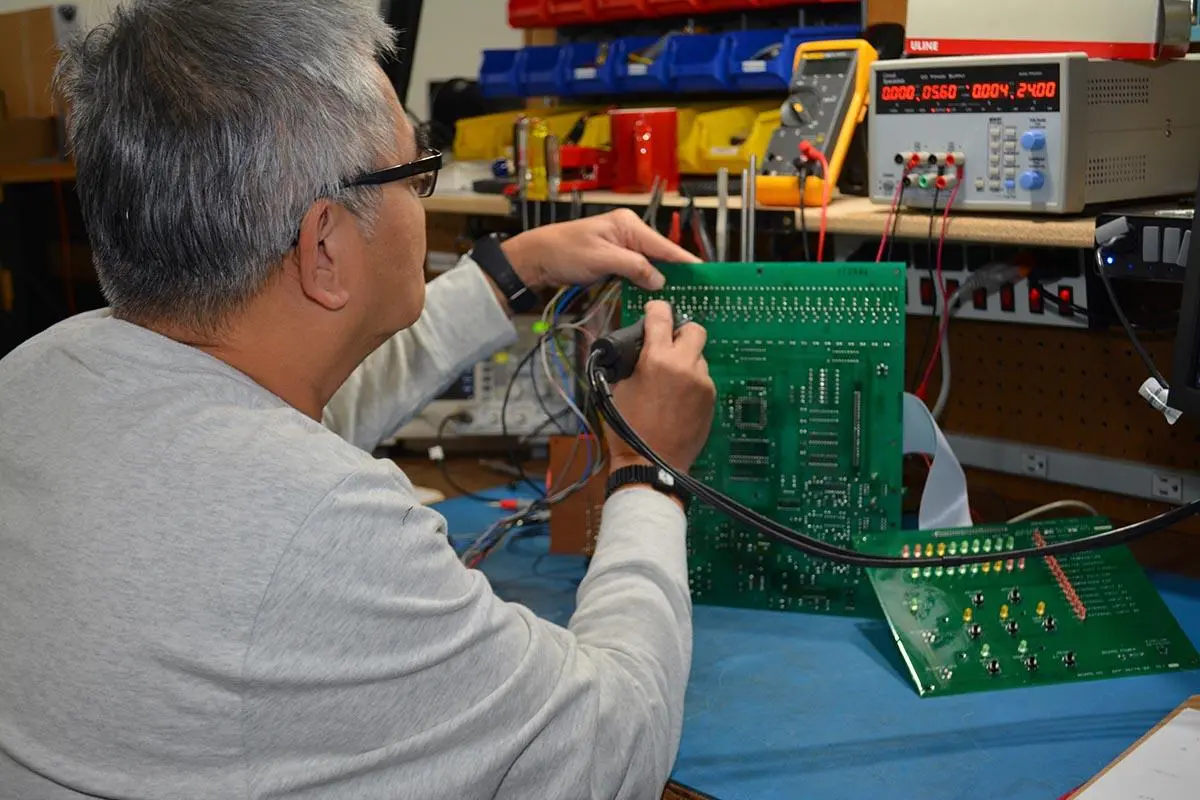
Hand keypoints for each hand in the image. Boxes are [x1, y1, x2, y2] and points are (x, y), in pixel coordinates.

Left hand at [500, 209, 699, 292]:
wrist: (537, 258)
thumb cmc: (564, 252)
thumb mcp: (601, 260)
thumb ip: (633, 267)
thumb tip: (659, 280)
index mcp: (628, 224)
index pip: (663, 245)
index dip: (684, 261)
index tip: (704, 275)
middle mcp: (629, 232)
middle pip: (660, 255)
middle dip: (675, 274)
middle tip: (695, 293)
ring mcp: (622, 246)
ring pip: (649, 265)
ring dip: (660, 281)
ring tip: (681, 297)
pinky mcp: (615, 259)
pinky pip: (637, 271)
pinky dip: (645, 282)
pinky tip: (656, 295)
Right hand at [607, 300, 714, 473]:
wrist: (651, 463)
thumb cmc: (627, 429)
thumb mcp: (617, 387)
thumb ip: (631, 360)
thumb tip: (638, 346)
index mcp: (656, 359)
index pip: (661, 315)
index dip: (656, 310)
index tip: (654, 312)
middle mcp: (684, 365)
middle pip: (694, 329)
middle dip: (681, 332)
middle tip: (668, 345)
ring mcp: (702, 382)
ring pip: (699, 356)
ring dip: (686, 360)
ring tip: (670, 381)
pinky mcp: (711, 399)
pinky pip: (703, 379)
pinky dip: (692, 382)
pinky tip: (678, 399)